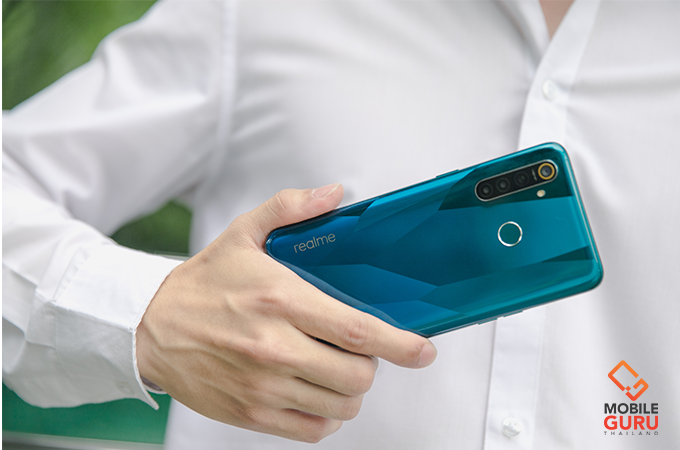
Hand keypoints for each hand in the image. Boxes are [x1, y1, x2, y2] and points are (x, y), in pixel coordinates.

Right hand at [136, 184, 436, 442]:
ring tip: (336, 369)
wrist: (151, 327)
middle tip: (357, 349)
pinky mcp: (250, 413)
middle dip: (371, 365)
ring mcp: (263, 386)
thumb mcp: (243, 233)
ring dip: (350, 390)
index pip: (356, 330)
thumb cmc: (202, 283)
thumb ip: (291, 209)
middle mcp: (274, 348)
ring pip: (340, 406)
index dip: (399, 344)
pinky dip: (326, 416)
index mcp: (280, 300)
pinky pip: (312, 431)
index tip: (422, 350)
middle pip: (356, 376)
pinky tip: (316, 393)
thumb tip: (333, 194)